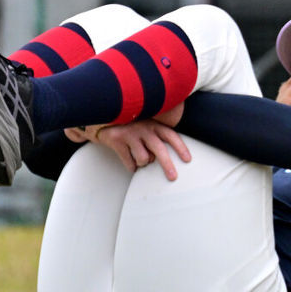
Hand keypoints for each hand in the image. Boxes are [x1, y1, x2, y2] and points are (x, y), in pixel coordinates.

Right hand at [67, 119, 190, 179]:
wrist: (103, 114)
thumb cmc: (130, 123)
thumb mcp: (146, 124)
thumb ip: (156, 135)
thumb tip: (166, 158)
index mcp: (154, 124)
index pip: (171, 135)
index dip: (181, 147)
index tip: (188, 160)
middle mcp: (144, 128)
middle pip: (159, 150)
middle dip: (168, 165)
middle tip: (173, 177)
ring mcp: (130, 133)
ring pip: (143, 159)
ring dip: (143, 163)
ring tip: (139, 158)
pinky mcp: (117, 140)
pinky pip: (129, 162)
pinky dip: (131, 167)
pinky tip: (131, 164)